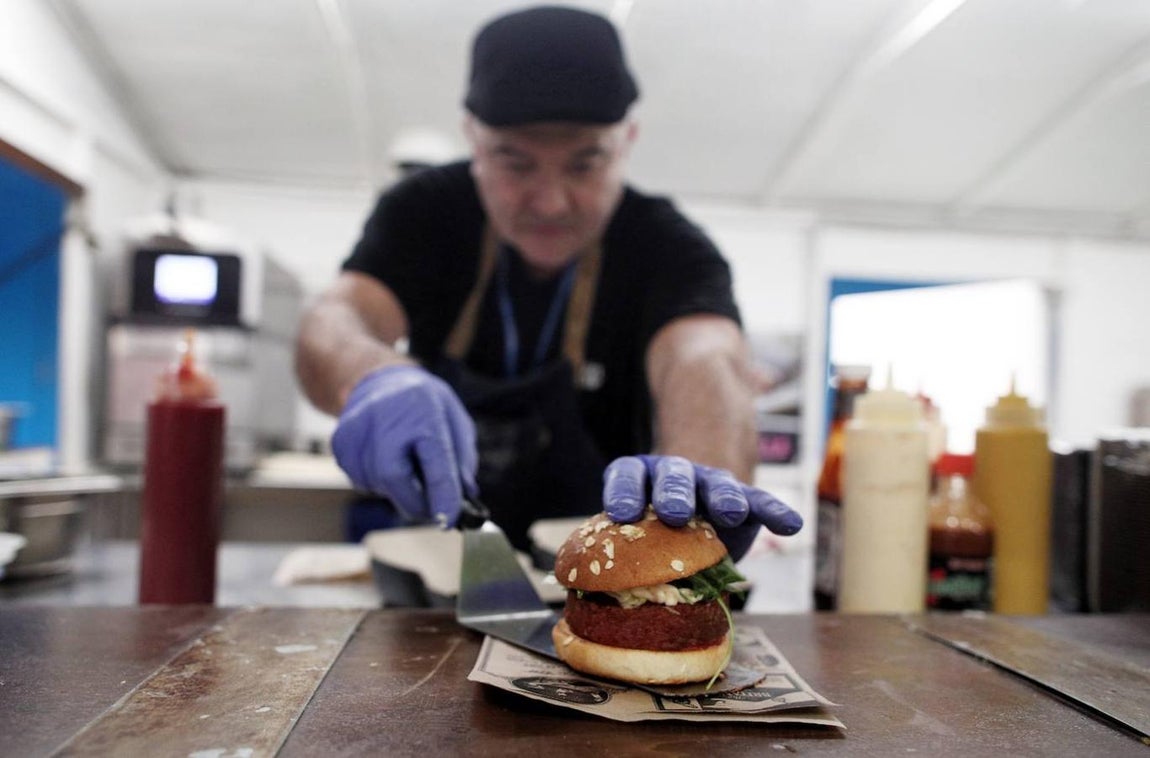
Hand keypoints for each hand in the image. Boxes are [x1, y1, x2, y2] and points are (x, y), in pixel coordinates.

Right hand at [331, 365, 477, 526]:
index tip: (448, 520)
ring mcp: (357, 431)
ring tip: (405, 463)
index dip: (442, 494)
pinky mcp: (340, 444)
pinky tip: (384, 458)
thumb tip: (464, 495)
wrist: (379, 381)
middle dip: (415, 502)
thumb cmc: (423, 404)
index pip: (434, 459)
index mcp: (423, 411)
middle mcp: (386, 419)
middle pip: (394, 478)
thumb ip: (462, 458)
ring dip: (397, 489)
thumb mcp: (455, 420)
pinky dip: (378, 481)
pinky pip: (361, 481)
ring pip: (378, 485)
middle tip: (432, 507)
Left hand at [602, 455, 801, 559]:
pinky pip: (760, 501)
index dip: (624, 493)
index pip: (627, 477)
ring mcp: (709, 482)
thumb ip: (623, 560)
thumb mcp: (633, 544)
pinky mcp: (744, 498)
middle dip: (674, 494)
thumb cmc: (651, 540)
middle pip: (673, 477)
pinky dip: (775, 511)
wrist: (692, 520)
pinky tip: (791, 525)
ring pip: (716, 484)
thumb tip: (602, 608)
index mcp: (638, 479)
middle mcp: (672, 475)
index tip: (621, 513)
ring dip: (723, 497)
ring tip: (731, 512)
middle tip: (674, 513)